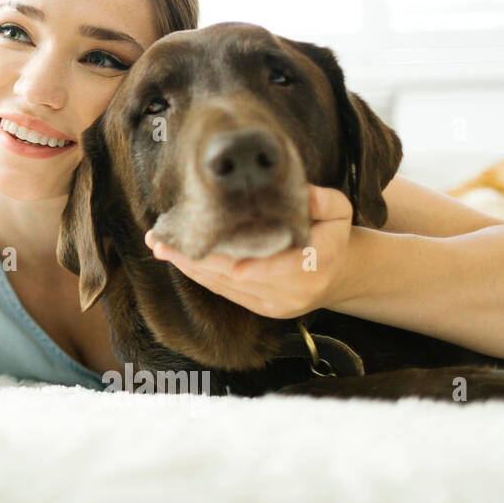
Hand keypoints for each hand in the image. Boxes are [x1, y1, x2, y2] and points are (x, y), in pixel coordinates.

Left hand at [143, 184, 355, 318]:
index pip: (279, 267)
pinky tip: (179, 260)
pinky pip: (228, 294)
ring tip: (161, 247)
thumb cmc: (333, 232)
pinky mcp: (265, 310)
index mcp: (319, 262)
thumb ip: (322, 201)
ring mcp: (279, 304)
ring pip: (228, 287)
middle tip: (162, 241)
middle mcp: (297, 290)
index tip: (213, 258)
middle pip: (239, 278)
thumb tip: (302, 192)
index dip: (246, 266)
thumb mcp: (338, 210)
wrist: (342, 272)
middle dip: (197, 260)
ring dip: (191, 268)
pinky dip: (202, 276)